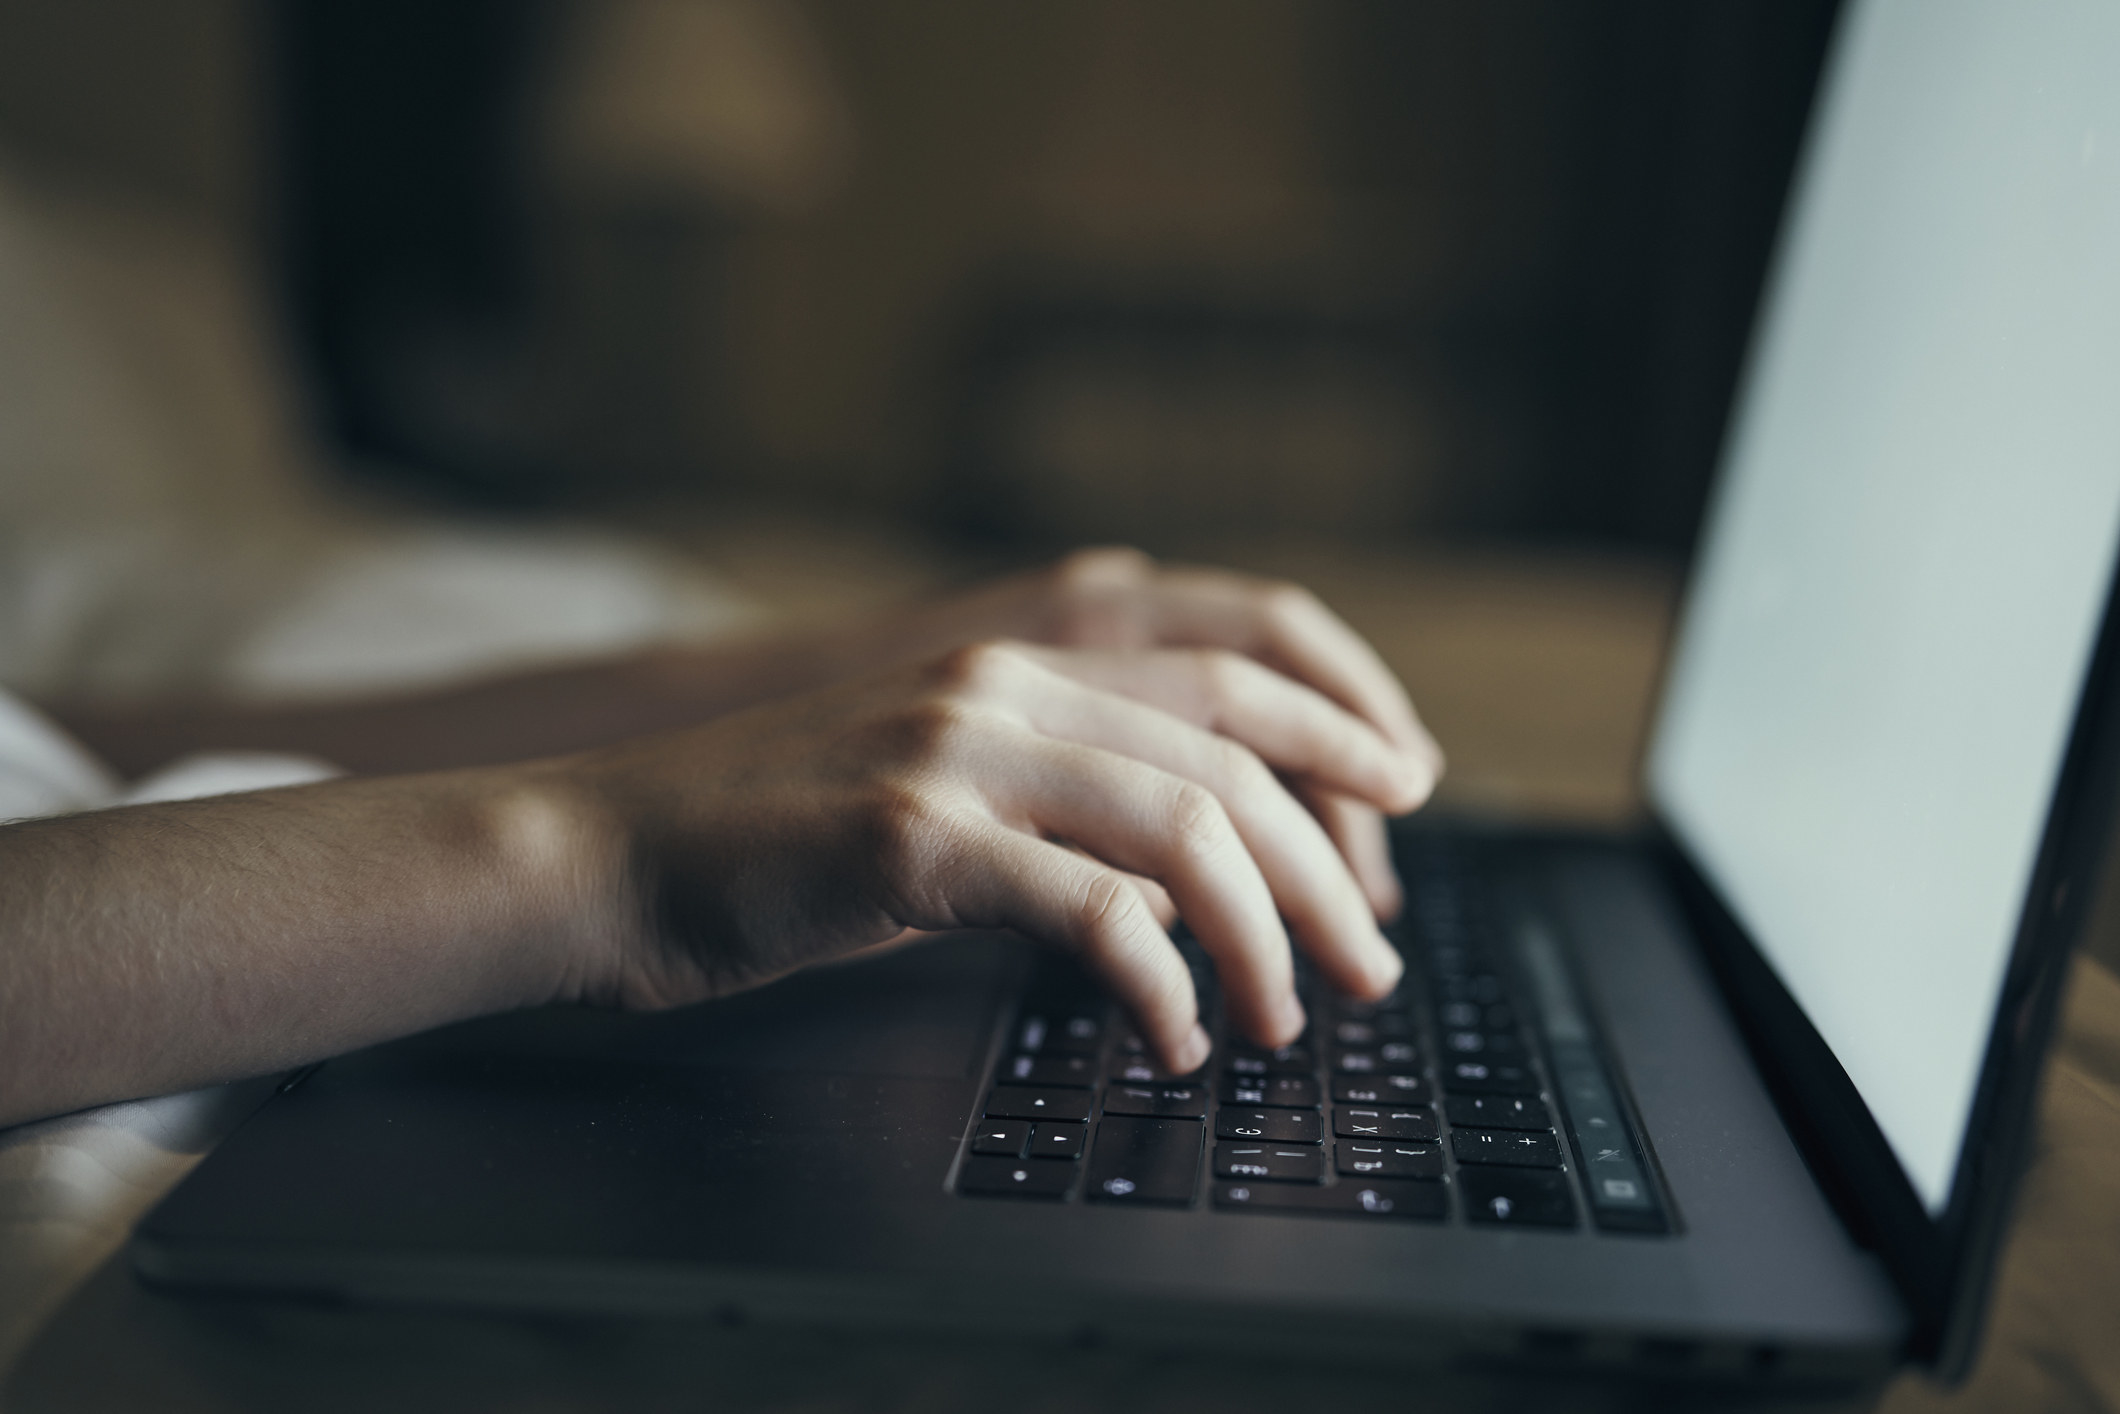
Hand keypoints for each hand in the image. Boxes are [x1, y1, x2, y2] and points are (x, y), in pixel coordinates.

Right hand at [557, 640, 1429, 1072]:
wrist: (607, 849)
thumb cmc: (773, 842)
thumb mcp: (939, 794)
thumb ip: (1059, 804)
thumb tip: (1186, 879)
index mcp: (1020, 663)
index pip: (1229, 667)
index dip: (1338, 726)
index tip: (1407, 797)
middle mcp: (1003, 685)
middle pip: (1233, 754)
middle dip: (1328, 867)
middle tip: (1370, 964)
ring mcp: (956, 749)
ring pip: (1184, 823)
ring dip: (1262, 933)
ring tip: (1284, 1017)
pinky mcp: (910, 837)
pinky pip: (1090, 907)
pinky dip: (1159, 980)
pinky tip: (1171, 1036)